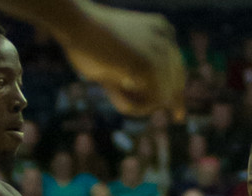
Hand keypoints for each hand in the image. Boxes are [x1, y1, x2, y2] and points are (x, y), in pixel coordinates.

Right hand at [56, 4, 184, 114]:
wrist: (74, 23)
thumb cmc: (87, 42)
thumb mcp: (119, 61)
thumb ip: (138, 79)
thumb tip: (158, 105)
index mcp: (161, 31)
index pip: (177, 70)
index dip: (176, 96)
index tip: (178, 117)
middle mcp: (167, 38)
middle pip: (173, 87)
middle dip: (151, 102)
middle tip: (135, 103)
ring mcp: (162, 50)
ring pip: (161, 98)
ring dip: (135, 103)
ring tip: (110, 85)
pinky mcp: (152, 65)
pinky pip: (153, 102)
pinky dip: (134, 105)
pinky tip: (114, 87)